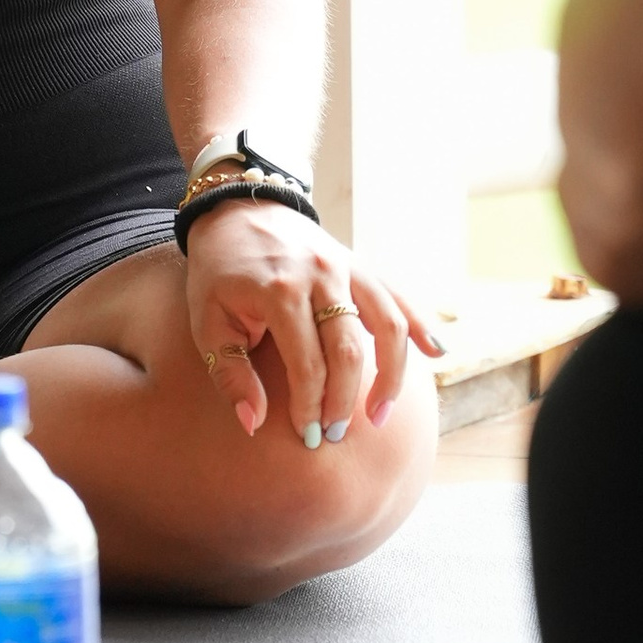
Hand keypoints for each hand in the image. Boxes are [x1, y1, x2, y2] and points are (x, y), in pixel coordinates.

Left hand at [183, 201, 443, 444]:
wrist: (237, 206)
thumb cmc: (218, 270)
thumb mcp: (207, 320)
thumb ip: (229, 373)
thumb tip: (253, 423)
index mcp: (279, 292)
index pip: (307, 365)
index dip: (310, 407)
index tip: (308, 437)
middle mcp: (320, 276)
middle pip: (349, 352)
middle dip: (345, 401)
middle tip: (335, 434)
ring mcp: (344, 266)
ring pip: (387, 324)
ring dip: (390, 375)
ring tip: (379, 415)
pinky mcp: (358, 263)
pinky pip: (397, 295)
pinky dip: (420, 324)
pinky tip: (435, 353)